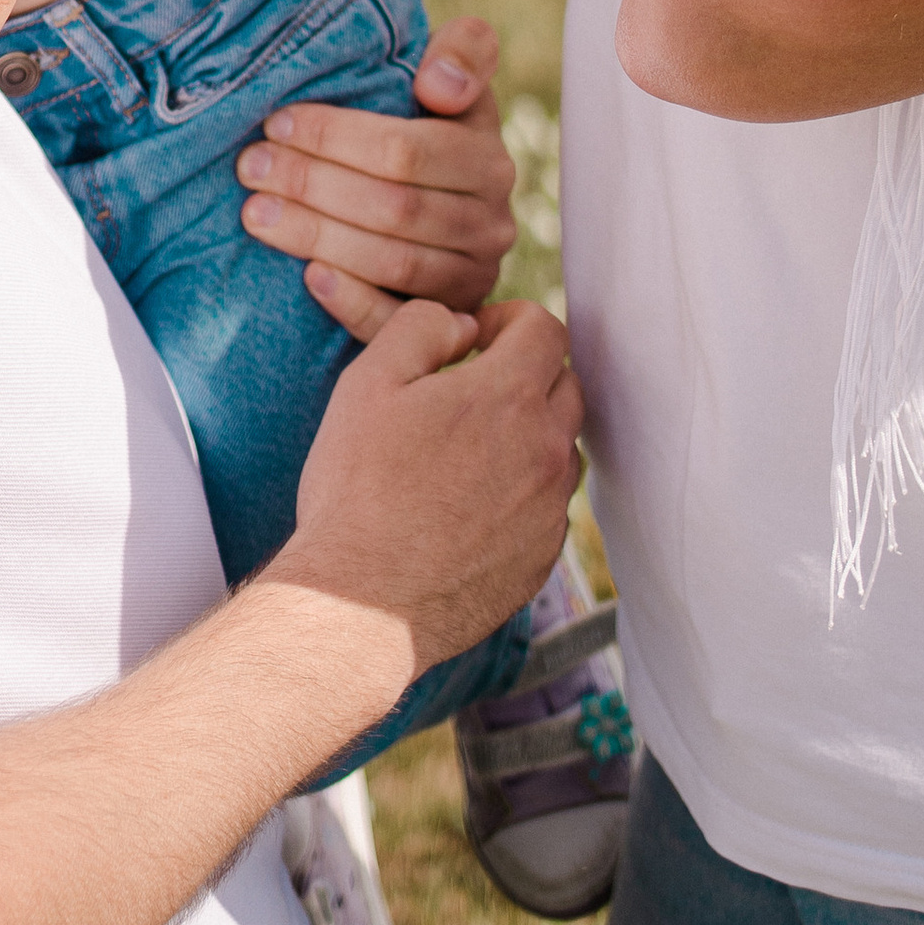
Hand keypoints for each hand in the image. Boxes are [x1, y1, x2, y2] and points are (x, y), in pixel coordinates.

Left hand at [236, 13, 516, 337]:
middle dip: (312, 185)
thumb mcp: (451, 78)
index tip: (277, 122)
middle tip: (250, 168)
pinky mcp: (446, 322)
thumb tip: (440, 84)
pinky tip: (308, 278)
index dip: (336, 138)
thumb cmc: (425, 128)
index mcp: (488, 159)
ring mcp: (473, 279)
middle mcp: (491, 224)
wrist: (433, 198)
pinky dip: (352, 301)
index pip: (407, 152)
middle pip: (395, 209)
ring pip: (394, 264)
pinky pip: (399, 321)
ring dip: (317, 237)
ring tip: (257, 214)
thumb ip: (463, 52)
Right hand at [274, 294, 582, 672]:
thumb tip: (462, 325)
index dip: (511, 320)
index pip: (546, 329)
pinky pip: (549, 506)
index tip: (477, 339)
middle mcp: (546, 449)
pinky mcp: (542, 558)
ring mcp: (550, 509)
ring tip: (470, 451)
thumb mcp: (369, 382)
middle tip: (473, 390)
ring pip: (563, 448)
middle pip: (565, 385)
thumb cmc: (357, 489)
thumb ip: (422, 327)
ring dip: (531, 434)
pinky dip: (523, 491)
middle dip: (527, 373)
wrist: (362, 604)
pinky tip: (470, 506)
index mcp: (508, 396)